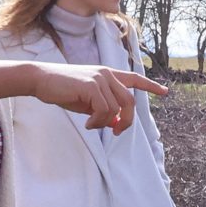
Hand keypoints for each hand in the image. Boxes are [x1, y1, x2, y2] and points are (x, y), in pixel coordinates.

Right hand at [33, 63, 166, 133]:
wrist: (41, 80)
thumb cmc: (62, 91)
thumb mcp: (87, 103)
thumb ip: (103, 109)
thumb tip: (116, 123)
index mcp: (107, 75)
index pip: (134, 79)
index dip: (150, 86)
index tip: (165, 92)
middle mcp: (107, 74)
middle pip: (130, 101)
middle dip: (127, 120)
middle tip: (117, 132)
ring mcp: (99, 78)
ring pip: (116, 109)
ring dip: (105, 123)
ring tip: (90, 124)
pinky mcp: (91, 85)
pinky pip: (104, 110)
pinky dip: (97, 122)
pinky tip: (86, 123)